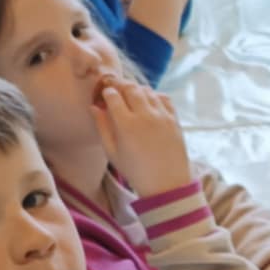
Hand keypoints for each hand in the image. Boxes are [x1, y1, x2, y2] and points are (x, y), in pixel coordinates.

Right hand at [92, 77, 192, 197]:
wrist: (167, 183)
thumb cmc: (136, 171)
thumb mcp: (112, 152)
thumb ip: (102, 126)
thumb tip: (94, 107)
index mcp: (126, 124)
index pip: (113, 95)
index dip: (107, 92)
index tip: (105, 95)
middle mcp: (145, 116)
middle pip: (130, 88)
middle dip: (121, 86)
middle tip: (116, 90)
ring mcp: (162, 116)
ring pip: (147, 90)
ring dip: (137, 90)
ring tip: (131, 96)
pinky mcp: (175, 119)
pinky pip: (164, 98)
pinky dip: (155, 95)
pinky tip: (149, 103)